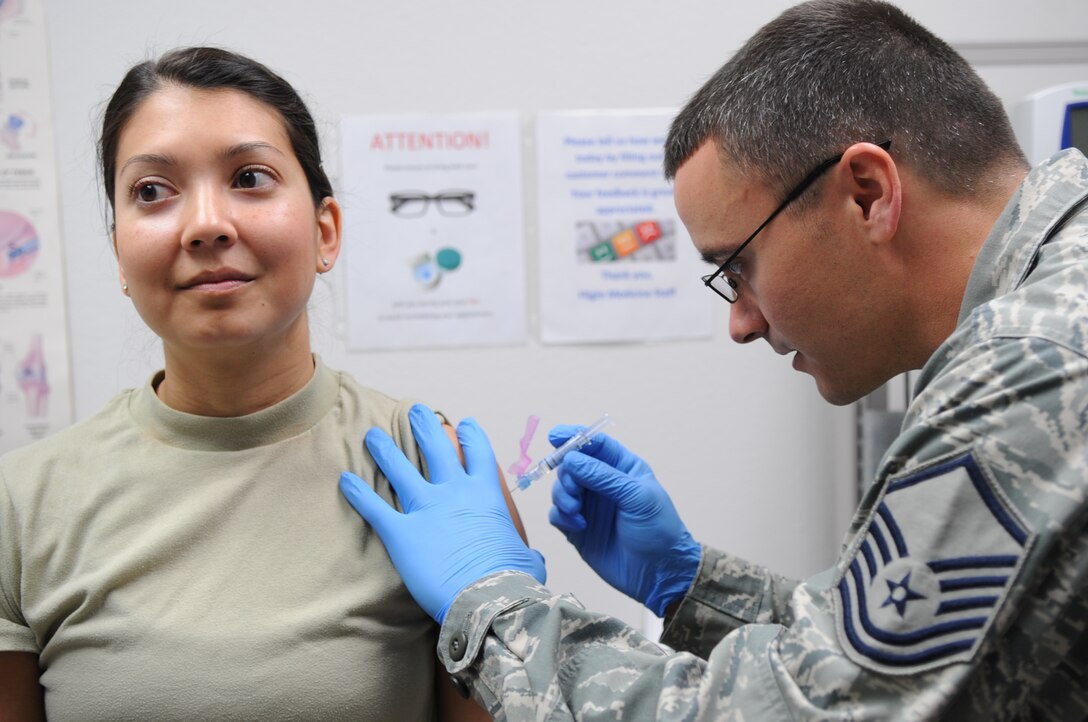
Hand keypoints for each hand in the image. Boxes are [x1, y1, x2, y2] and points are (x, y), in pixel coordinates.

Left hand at [340, 404, 545, 622]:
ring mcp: (426, 509)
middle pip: (436, 449)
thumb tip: (533, 557)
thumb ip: (527, 553)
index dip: (470, 435)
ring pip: (400, 469)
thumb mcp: (528, 560)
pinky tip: (345, 481)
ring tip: (372, 435)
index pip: (479, 454)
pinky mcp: (401, 532)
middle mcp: (454, 492)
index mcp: (486, 495)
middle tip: (415, 411)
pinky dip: (358, 493)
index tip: (463, 423)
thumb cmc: (513, 580)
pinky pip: (375, 507)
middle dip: (424, 427)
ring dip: (384, 450)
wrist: (487, 597)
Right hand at [548, 427, 699, 616]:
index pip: (594, 444)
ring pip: (560, 489)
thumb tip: (571, 459)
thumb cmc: (659, 531)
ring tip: (576, 512)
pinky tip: (578, 527)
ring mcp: (589, 507)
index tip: (555, 436)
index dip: (573, 437)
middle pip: (571, 465)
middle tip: (575, 492)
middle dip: (566, 475)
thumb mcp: (637, 497)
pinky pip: (557, 514)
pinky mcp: (578, 529)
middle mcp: (602, 484)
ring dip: (562, 496)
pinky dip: (561, 517)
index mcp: (622, 468)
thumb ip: (603, 477)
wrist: (659, 573)